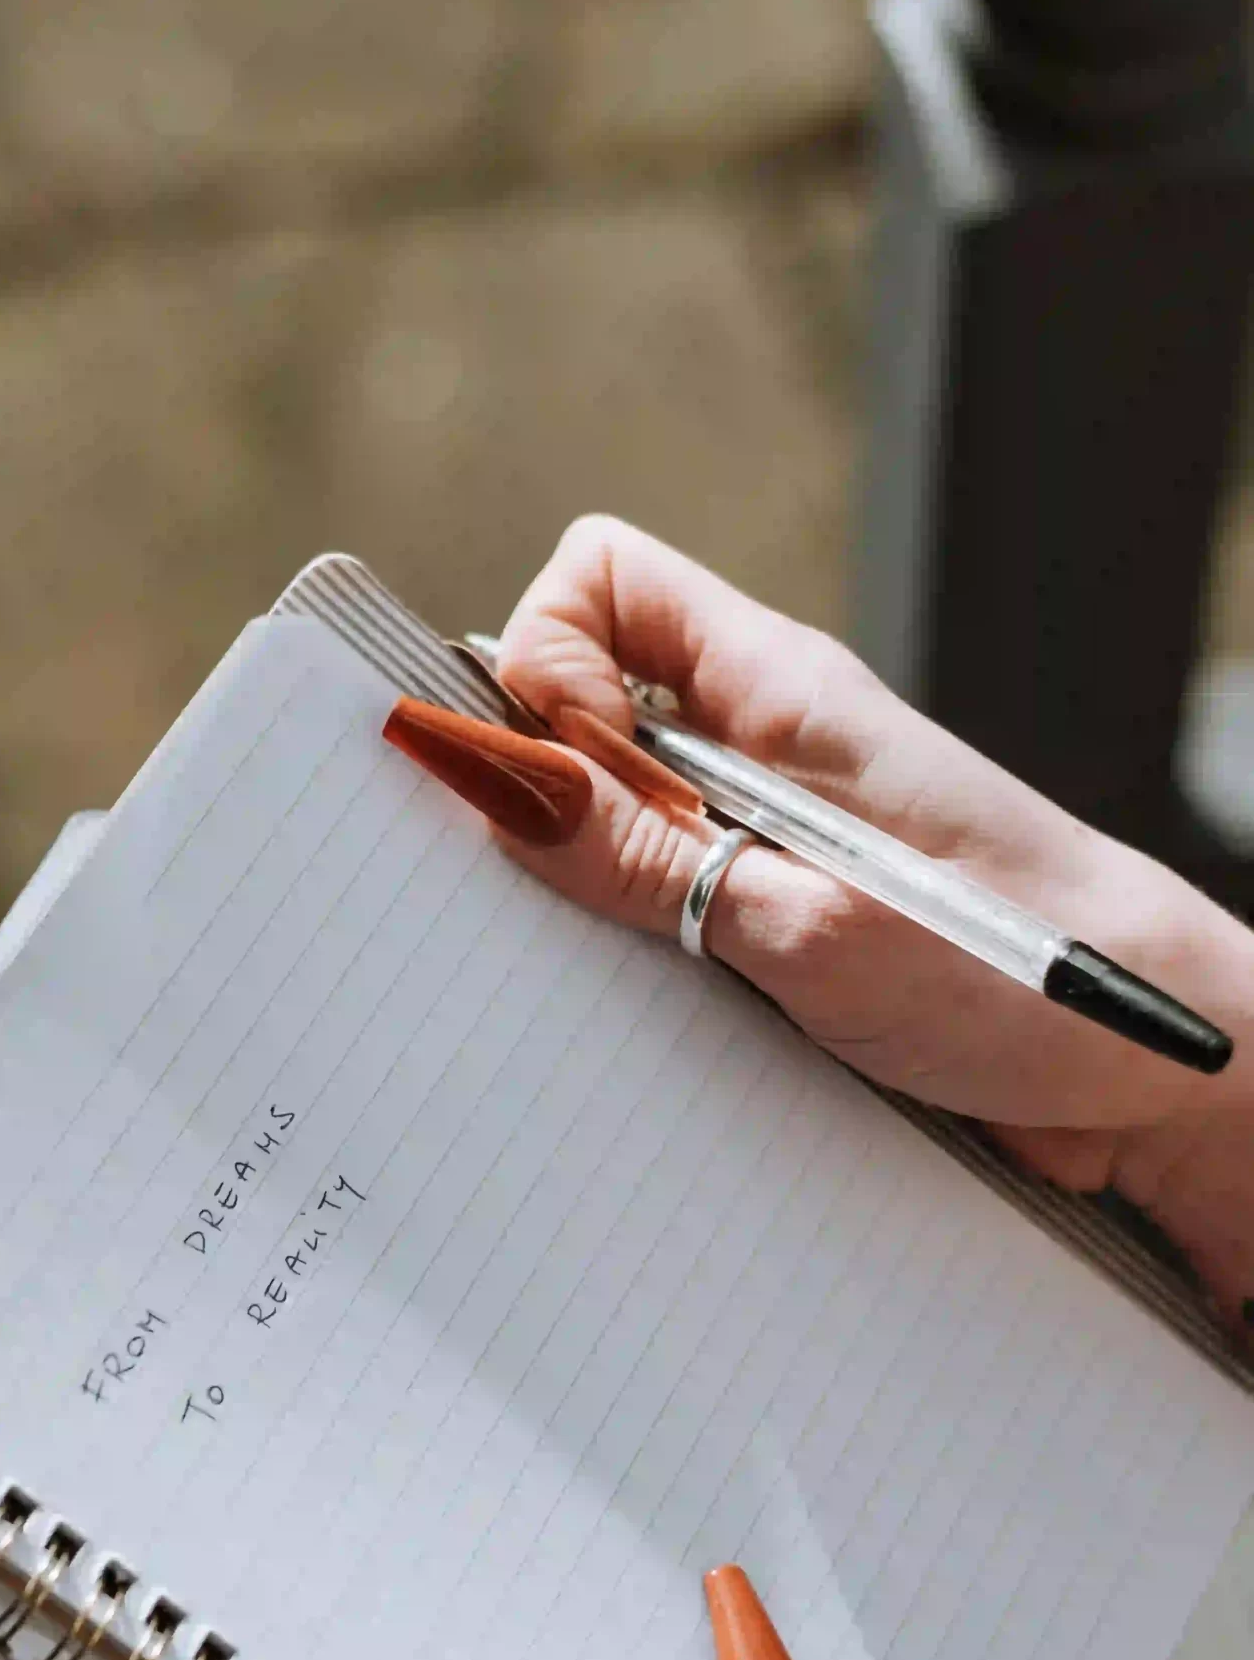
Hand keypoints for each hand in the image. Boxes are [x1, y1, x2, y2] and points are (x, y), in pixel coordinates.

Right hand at [487, 516, 1253, 1316]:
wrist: (1165, 1078)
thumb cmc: (1031, 982)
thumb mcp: (816, 929)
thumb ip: (647, 857)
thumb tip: (495, 785)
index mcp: (784, 690)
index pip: (598, 581)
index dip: (546, 670)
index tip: (576, 790)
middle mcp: (771, 739)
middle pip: (583, 698)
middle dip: (548, 792)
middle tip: (599, 900)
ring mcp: (775, 824)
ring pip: (614, 808)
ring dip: (596, 889)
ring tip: (662, 974)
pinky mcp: (784, 909)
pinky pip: (663, 895)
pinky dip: (642, 947)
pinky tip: (689, 1015)